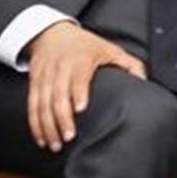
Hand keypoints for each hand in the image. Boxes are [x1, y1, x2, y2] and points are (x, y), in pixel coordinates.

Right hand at [24, 21, 146, 151]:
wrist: (53, 33)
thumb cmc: (86, 45)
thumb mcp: (110, 49)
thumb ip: (130, 65)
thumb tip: (144, 81)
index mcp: (81, 58)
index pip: (78, 76)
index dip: (78, 92)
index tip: (81, 109)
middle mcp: (60, 67)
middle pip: (58, 94)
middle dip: (62, 117)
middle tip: (69, 137)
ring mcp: (45, 76)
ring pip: (42, 103)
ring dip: (47, 125)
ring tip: (54, 144)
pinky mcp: (34, 83)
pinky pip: (32, 105)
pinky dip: (34, 123)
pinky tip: (41, 138)